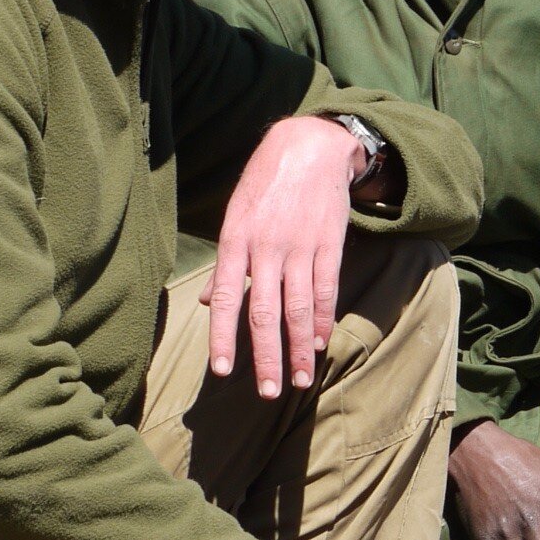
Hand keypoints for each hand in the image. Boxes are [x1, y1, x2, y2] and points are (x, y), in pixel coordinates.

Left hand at [205, 115, 369, 398]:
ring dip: (300, 348)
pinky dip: (322, 317)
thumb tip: (210, 303)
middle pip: (265, 313)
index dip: (225, 338)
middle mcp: (266, 247)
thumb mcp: (235, 216)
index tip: (224, 372)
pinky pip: (326, 288)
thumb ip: (225, 264)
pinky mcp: (330, 242)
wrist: (309, 146)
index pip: (228, 299)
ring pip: (298, 308)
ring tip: (300, 379)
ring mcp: (300, 246)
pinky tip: (320, 341)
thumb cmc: (266, 184)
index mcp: (235, 241)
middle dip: (267, 357)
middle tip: (270, 393)